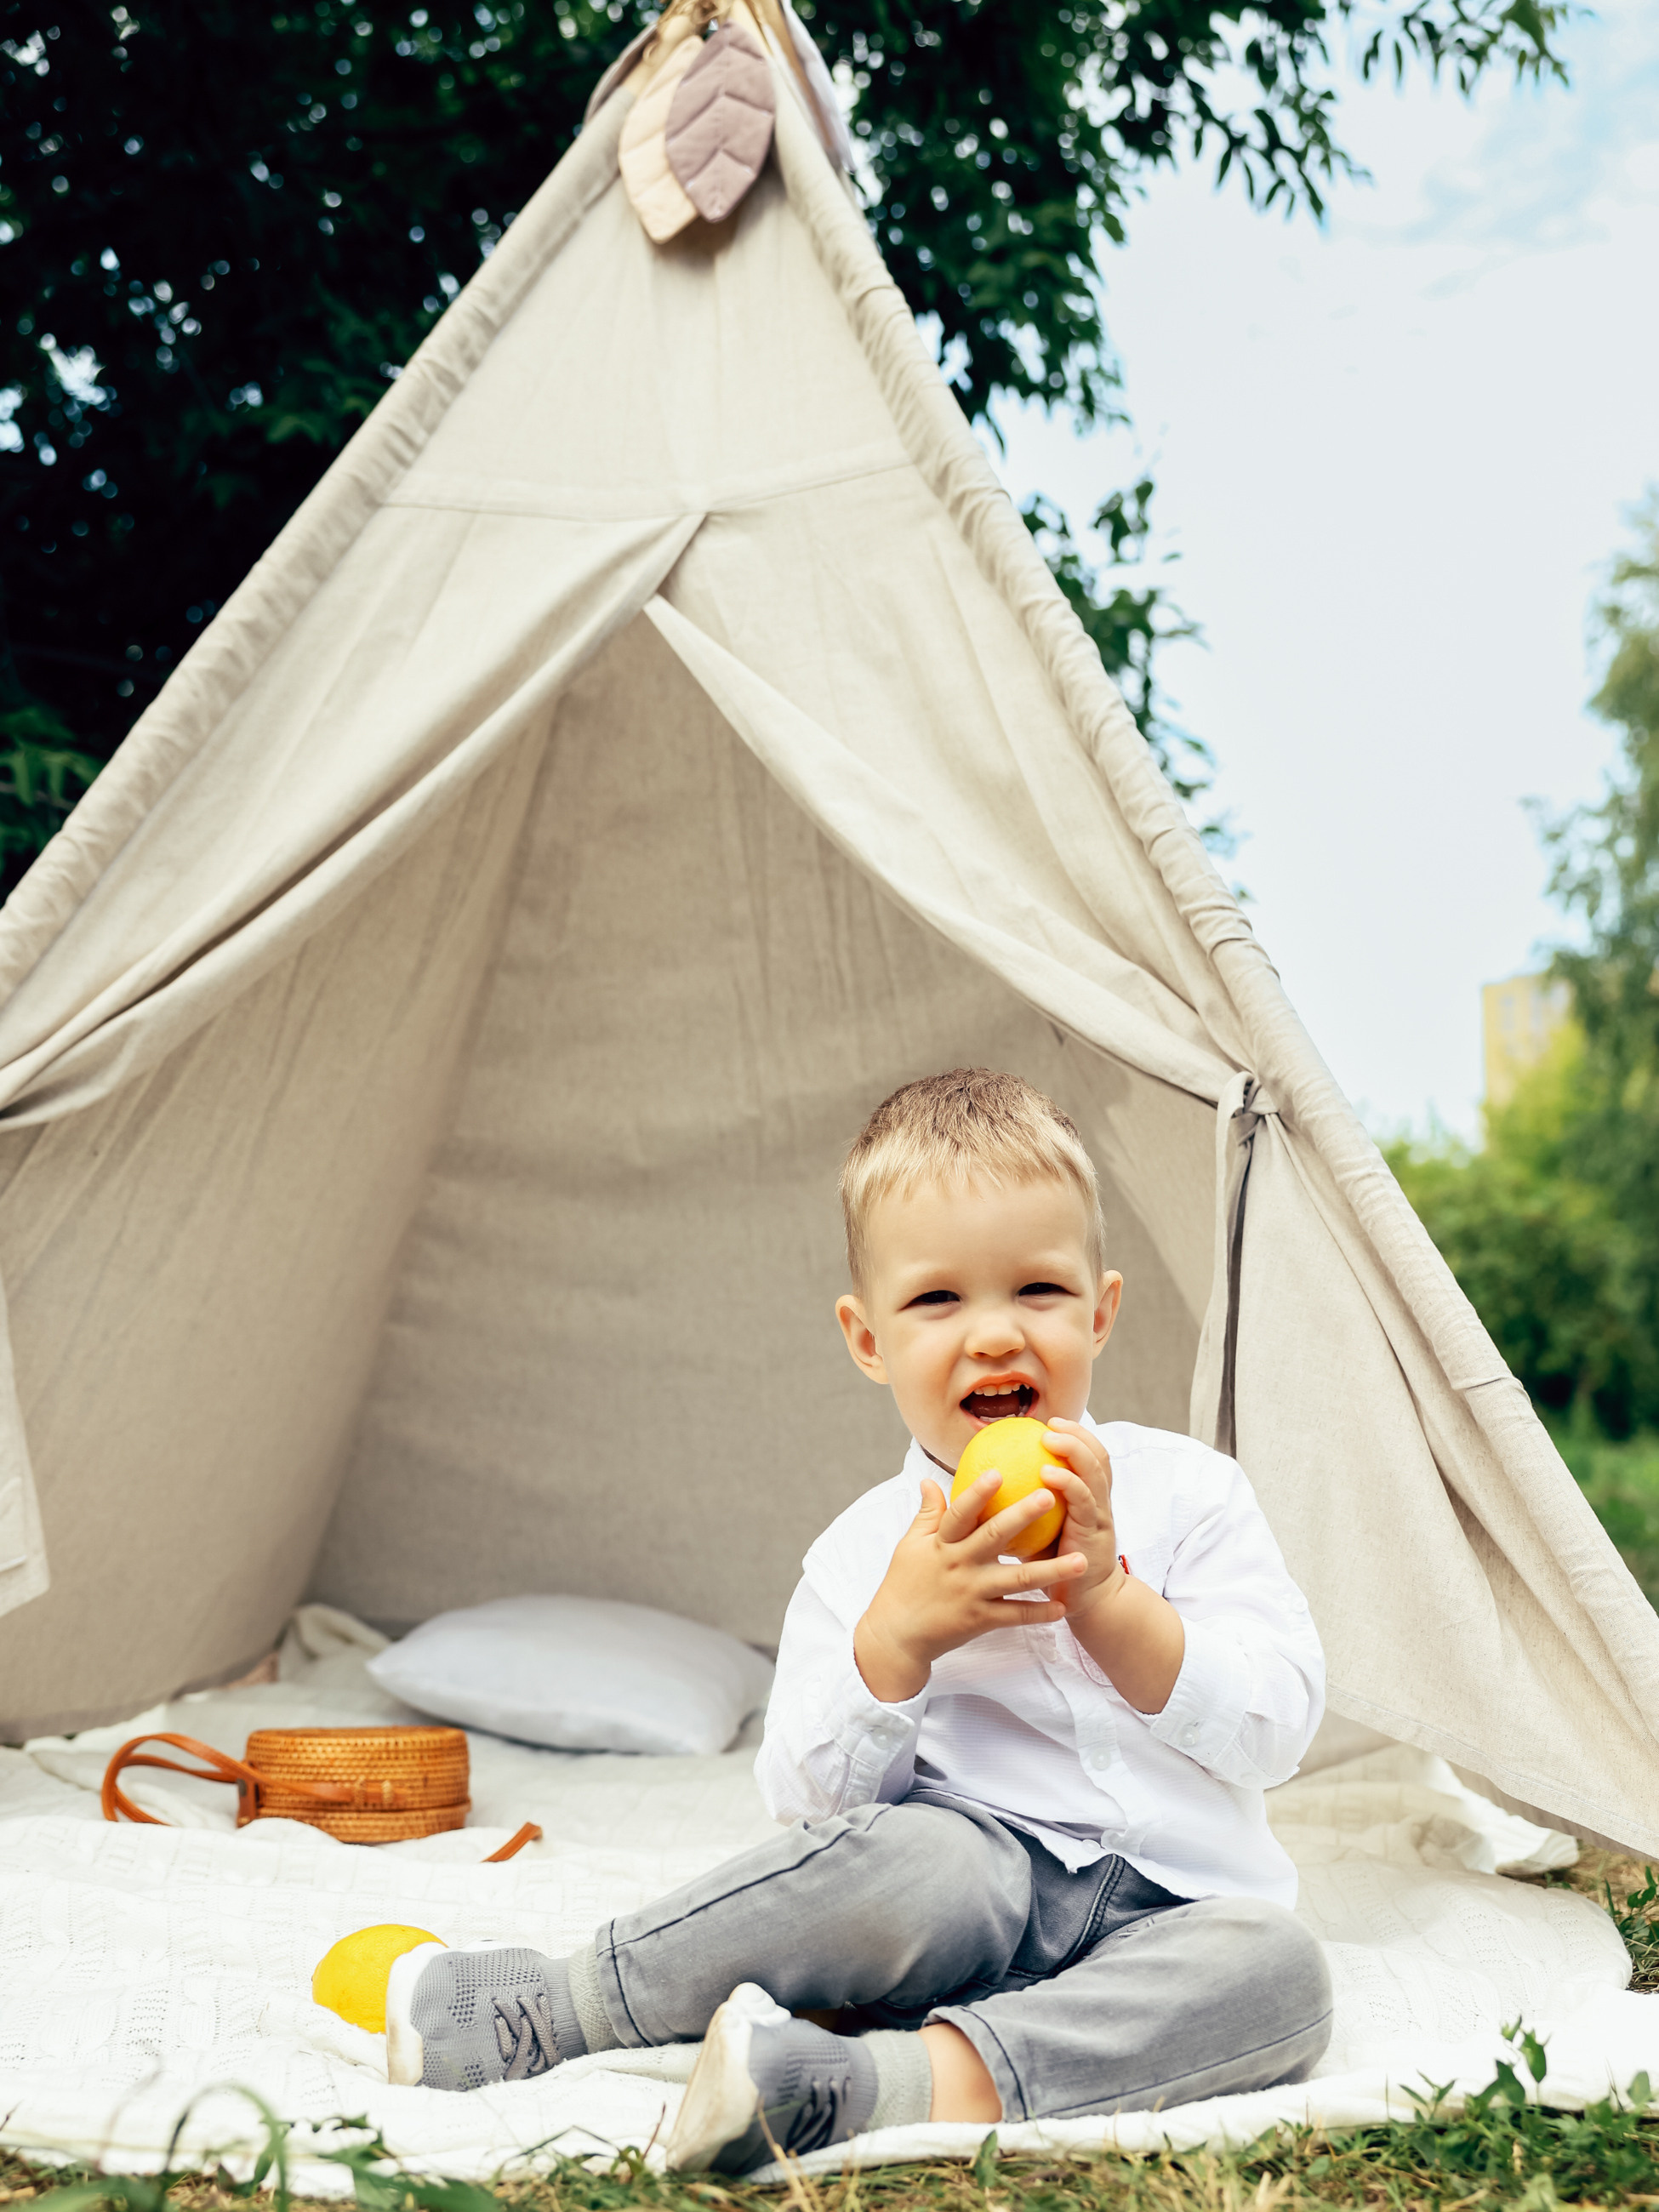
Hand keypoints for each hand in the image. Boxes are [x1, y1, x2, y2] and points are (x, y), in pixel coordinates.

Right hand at [854, 1472, 1086, 1702]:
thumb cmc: (904, 1585)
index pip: (960, 1513)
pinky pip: (1015, 1615)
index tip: (998, 1471)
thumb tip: (931, 1480)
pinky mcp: (981, 1620)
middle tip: (1050, 1496)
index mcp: (941, 1544)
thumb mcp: (909, 1546)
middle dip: (1023, 1516)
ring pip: (1016, 1579)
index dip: (978, 1493)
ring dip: (1051, 1570)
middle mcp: (959, 1565)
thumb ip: (927, 1514)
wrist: (897, 1636)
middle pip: (994, 1537)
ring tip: (1080, 1560)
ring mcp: (972, 1593)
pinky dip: (1039, 1612)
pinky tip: (1063, 1607)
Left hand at [1037, 1419, 1125, 1615]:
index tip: (1047, 1421)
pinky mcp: (1095, 1533)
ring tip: (1051, 1438)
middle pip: (1097, 1456)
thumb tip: (984, 1484)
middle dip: (1078, 1433)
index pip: (1087, 1457)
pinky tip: (1048, 1474)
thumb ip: (1024, 1506)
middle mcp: (1098, 1501)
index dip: (1074, 1435)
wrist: (1085, 1601)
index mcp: (1088, 1498)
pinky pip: (1085, 1501)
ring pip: (1096, 1472)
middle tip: (1051, 1422)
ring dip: (1075, 1450)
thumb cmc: (1054, 1566)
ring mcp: (1100, 1515)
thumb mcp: (1040, 1530)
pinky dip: (1069, 1482)